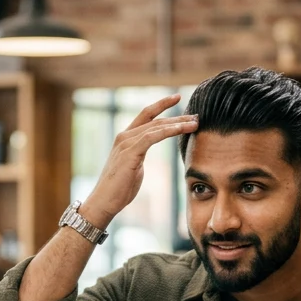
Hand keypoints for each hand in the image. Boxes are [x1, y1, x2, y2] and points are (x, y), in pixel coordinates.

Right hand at [81, 95, 197, 226]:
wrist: (104, 202)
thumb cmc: (119, 189)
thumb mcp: (133, 166)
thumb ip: (139, 155)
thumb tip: (145, 154)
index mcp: (125, 138)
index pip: (146, 115)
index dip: (162, 105)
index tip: (177, 98)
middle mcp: (125, 136)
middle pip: (155, 119)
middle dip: (177, 116)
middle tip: (196, 115)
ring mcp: (126, 143)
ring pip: (156, 126)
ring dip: (178, 123)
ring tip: (194, 122)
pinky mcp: (130, 152)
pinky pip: (152, 137)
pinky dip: (168, 131)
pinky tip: (181, 129)